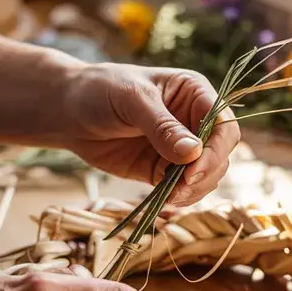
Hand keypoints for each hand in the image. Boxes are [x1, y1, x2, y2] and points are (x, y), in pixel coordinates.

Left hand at [62, 64, 240, 204]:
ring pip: (207, 175)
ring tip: (170, 196)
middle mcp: (194, 120)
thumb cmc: (100, 91)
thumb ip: (162, 126)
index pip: (223, 124)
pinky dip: (180, 197)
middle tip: (180, 188)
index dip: (216, 149)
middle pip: (221, 153)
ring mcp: (181, 147)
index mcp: (194, 93)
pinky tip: (165, 199)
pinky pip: (184, 188)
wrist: (68, 111)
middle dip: (206, 173)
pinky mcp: (163, 169)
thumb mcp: (132, 100)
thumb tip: (193, 153)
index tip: (193, 170)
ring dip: (195, 190)